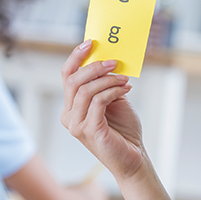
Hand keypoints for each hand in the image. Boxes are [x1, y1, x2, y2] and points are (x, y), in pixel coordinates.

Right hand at [61, 40, 146, 180]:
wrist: (134, 157)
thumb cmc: (123, 130)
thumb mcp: (113, 99)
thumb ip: (106, 83)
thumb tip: (109, 58)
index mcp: (71, 107)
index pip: (66, 76)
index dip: (75, 57)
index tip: (90, 42)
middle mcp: (69, 116)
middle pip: (73, 81)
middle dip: (94, 66)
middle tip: (115, 62)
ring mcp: (77, 125)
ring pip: (85, 90)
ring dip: (107, 79)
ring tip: (124, 78)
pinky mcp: (89, 130)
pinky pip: (98, 101)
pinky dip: (112, 91)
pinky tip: (125, 89)